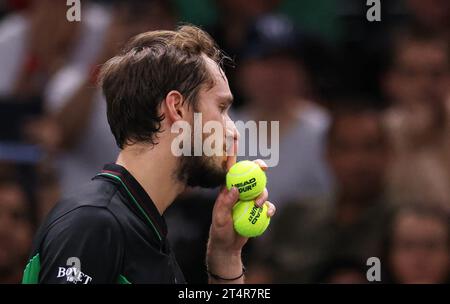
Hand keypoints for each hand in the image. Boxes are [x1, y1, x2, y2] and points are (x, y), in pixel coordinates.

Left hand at [206, 135, 275, 282]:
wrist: (229, 246)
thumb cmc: (220, 231)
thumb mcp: (219, 218)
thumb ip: (225, 203)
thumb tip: (235, 188)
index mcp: (228, 189)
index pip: (231, 169)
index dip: (233, 154)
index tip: (235, 139)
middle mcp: (240, 191)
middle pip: (252, 175)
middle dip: (259, 167)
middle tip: (263, 167)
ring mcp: (250, 200)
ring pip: (262, 189)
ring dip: (263, 194)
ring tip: (258, 205)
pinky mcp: (258, 211)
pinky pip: (268, 206)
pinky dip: (270, 208)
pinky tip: (268, 214)